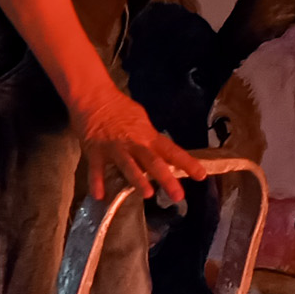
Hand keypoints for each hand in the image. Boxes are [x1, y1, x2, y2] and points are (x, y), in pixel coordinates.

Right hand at [71, 83, 207, 204]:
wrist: (93, 97)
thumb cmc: (119, 108)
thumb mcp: (141, 120)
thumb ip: (150, 139)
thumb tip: (163, 153)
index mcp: (148, 136)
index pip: (172, 151)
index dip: (187, 163)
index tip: (201, 176)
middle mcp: (134, 144)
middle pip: (153, 162)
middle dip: (166, 179)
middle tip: (178, 195)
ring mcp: (114, 148)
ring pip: (128, 165)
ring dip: (138, 180)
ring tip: (148, 194)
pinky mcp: (95, 152)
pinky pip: (96, 170)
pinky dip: (97, 182)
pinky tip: (100, 196)